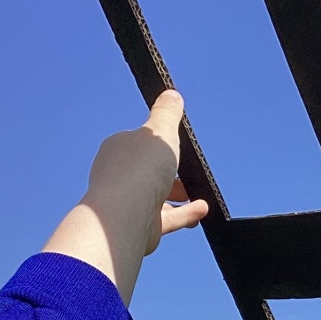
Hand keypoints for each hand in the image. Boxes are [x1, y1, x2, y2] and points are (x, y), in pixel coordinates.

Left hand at [82, 90, 208, 255]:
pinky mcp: (141, 225)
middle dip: (169, 171)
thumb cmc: (139, 170)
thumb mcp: (160, 132)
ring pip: (157, 197)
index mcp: (118, 149)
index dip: (157, 143)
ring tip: (200, 196)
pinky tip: (202, 210)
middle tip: (189, 170)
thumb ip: (167, 113)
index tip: (176, 144)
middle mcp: (119, 176)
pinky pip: (167, 217)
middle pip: (148, 171)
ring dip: (180, 195)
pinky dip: (185, 213)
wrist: (126, 214)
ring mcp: (129, 202)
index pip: (138, 143)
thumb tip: (171, 94)